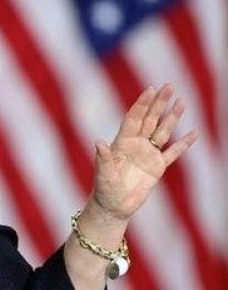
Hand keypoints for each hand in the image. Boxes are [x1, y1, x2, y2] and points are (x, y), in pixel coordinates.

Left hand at [91, 84, 196, 220]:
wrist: (113, 205)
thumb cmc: (104, 189)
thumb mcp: (103, 173)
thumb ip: (103, 157)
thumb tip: (98, 141)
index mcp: (122, 142)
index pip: (134, 118)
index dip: (142, 103)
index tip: (150, 89)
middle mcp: (136, 144)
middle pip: (150, 119)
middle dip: (159, 102)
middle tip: (169, 85)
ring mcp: (148, 154)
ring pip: (163, 131)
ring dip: (172, 117)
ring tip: (182, 102)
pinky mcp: (157, 167)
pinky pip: (173, 153)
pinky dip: (183, 144)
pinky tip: (193, 133)